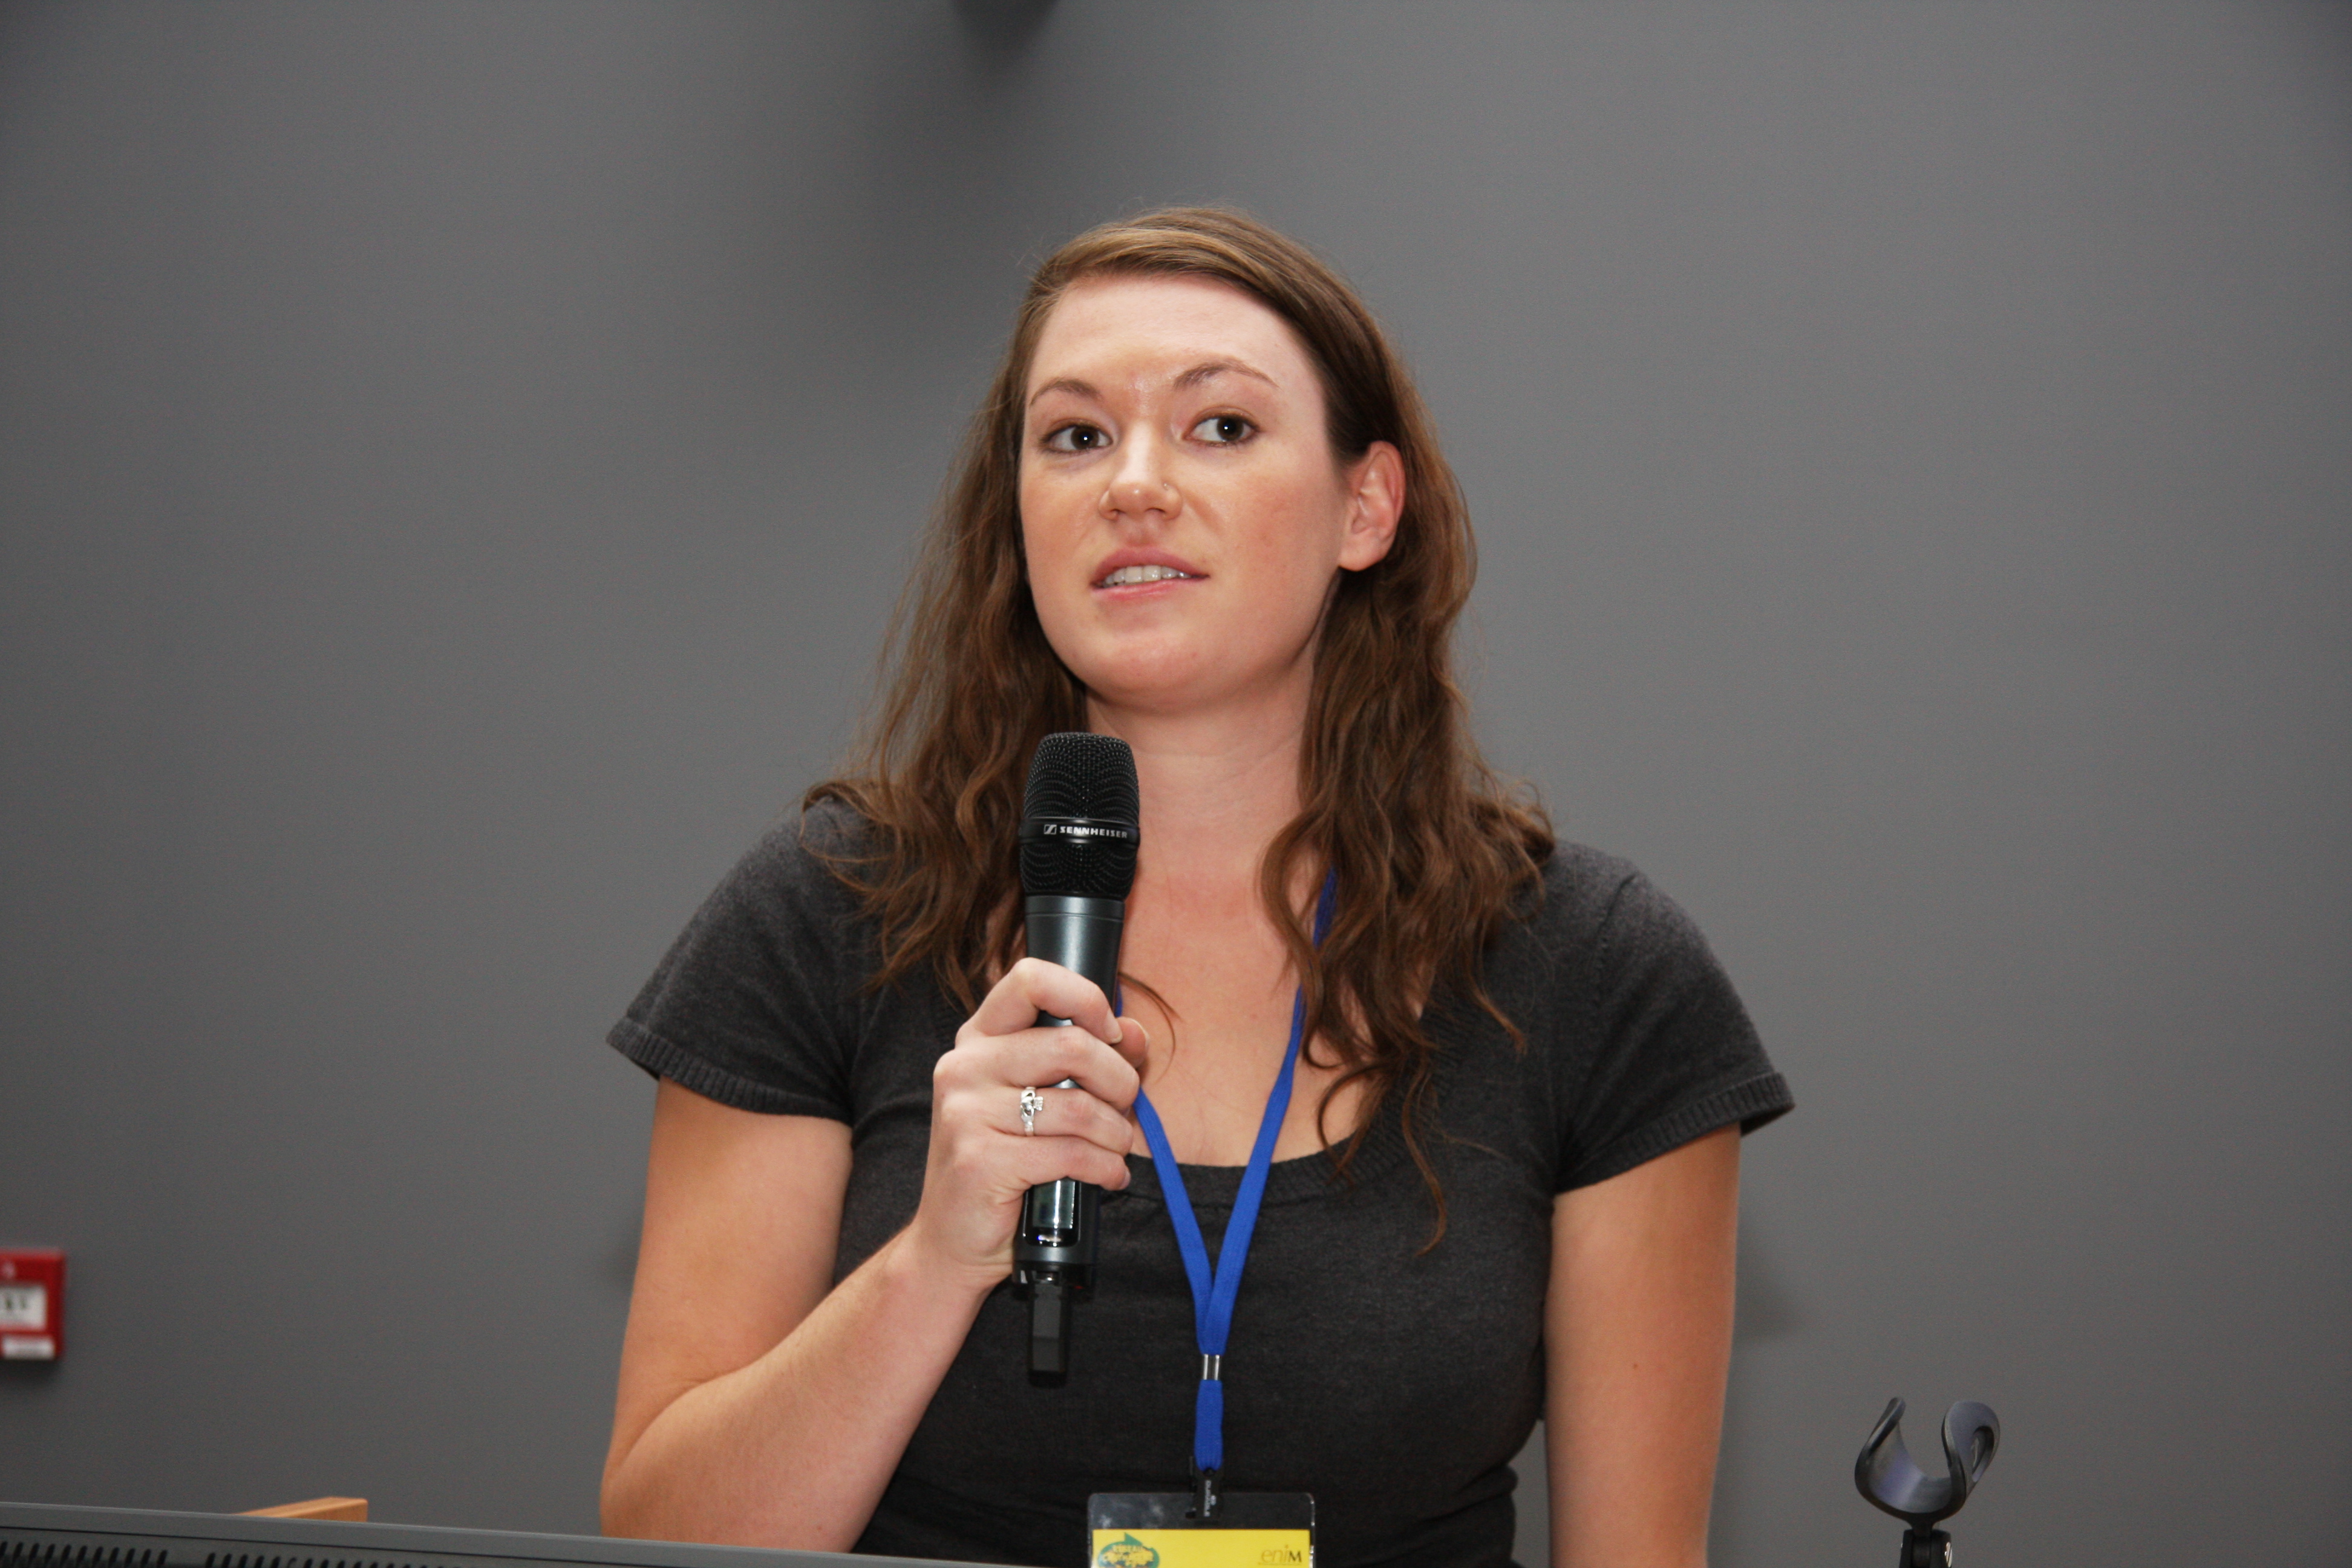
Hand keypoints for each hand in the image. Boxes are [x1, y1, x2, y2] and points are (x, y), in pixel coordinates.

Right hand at [904, 957, 1148, 1288]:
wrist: (951, 1240)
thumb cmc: (1004, 1163)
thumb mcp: (1042, 1100)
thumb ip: (1090, 1060)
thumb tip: (1135, 1035)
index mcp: (978, 1039)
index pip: (1030, 979)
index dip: (1084, 997)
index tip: (1110, 1034)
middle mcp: (964, 1067)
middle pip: (1071, 1046)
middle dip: (1119, 1082)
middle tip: (1125, 1108)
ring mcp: (966, 1113)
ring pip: (1079, 1108)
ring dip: (1116, 1135)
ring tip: (1116, 1150)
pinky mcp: (980, 1160)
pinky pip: (1071, 1154)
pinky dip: (1106, 1169)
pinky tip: (1108, 1177)